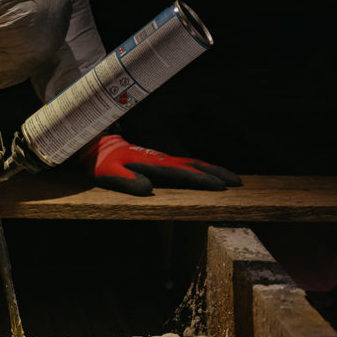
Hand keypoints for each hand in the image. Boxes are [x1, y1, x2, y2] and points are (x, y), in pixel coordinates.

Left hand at [79, 133, 241, 195]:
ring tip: (233, 179)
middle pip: (196, 166)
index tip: (220, 186)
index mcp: (154, 164)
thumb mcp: (109, 174)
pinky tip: (209, 174)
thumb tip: (148, 189)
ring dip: (214, 170)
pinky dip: (203, 169)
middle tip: (238, 182)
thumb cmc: (103, 163)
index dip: (202, 180)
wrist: (98, 147)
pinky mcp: (162, 160)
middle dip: (218, 173)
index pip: (183, 173)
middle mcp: (163, 160)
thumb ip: (127, 181)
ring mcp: (164, 159)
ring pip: (194, 163)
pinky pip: (187, 165)